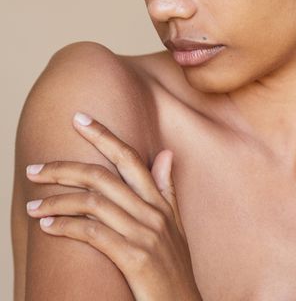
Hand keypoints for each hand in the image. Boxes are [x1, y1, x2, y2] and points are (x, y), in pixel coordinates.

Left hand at [25, 112, 201, 300]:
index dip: (104, 136)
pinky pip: (92, 233)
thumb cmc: (173, 265)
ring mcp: (144, 234)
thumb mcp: (174, 223)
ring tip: (32, 204)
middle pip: (103, 177)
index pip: (130, 158)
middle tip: (35, 169)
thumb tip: (166, 153)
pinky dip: (65, 227)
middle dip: (64, 169)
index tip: (80, 119)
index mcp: (160, 201)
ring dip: (56, 202)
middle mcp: (153, 212)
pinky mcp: (134, 258)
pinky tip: (47, 227)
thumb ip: (166, 188)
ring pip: (93, 203)